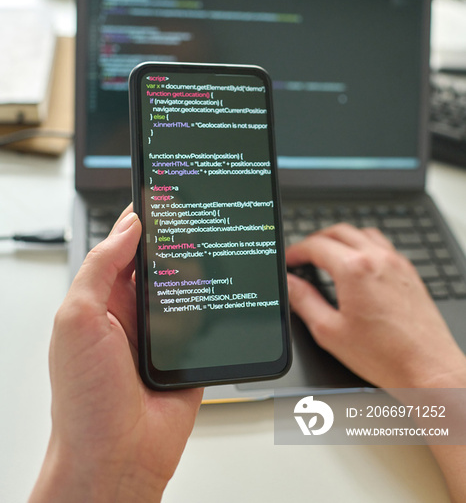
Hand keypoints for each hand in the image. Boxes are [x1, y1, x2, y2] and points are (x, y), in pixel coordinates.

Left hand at [30, 205, 202, 502]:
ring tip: (203, 266)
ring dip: (198, 277)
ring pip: (192, 284)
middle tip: (194, 223)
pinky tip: (220, 297)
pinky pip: (210, 317)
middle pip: (166, 259)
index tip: (167, 191)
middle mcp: (135, 310)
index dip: (147, 218)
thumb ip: (101, 266)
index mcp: (105, 296)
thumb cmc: (84, 400)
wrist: (117, 459)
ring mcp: (165, 330)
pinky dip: (216, 307)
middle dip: (180, 243)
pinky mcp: (191, 350)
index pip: (129, 243)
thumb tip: (130, 223)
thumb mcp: (77, 320)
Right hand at [286, 223, 465, 388]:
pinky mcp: (409, 272)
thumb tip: (289, 283)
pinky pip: (382, 244)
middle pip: (338, 231)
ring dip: (340, 238)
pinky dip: (364, 245)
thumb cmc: (385, 356)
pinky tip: (358, 263)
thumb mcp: (329, 331)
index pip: (316, 246)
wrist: (427, 368)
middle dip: (315, 240)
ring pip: (362, 233)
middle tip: (303, 255)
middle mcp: (377, 259)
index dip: (296, 251)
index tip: (289, 260)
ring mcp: (396, 263)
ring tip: (327, 254)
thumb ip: (303, 301)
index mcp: (354, 270)